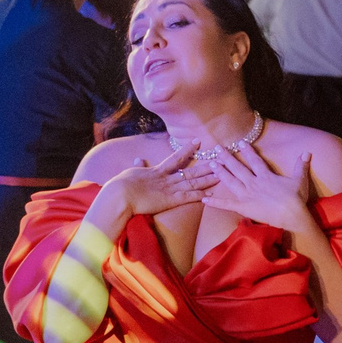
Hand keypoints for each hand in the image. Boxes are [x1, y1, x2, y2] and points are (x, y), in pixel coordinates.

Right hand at [102, 142, 218, 218]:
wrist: (120, 195)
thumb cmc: (121, 185)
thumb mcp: (131, 172)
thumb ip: (138, 166)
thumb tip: (138, 159)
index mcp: (157, 170)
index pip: (176, 158)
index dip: (187, 150)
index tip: (198, 142)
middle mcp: (166, 178)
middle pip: (190, 170)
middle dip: (205, 165)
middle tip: (218, 158)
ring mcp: (169, 189)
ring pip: (192, 182)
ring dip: (207, 178)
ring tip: (221, 173)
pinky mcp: (169, 200)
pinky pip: (188, 197)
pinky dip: (199, 195)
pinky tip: (210, 194)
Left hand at [202, 138, 315, 232]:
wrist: (293, 216)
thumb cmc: (297, 199)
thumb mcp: (300, 180)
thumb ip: (301, 165)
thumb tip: (307, 152)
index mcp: (266, 176)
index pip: (254, 160)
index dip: (247, 150)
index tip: (239, 142)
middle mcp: (254, 183)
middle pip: (238, 168)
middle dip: (227, 157)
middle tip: (216, 148)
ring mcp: (247, 195)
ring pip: (230, 181)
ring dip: (220, 173)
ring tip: (210, 164)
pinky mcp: (243, 208)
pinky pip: (227, 205)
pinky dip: (215, 203)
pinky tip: (204, 199)